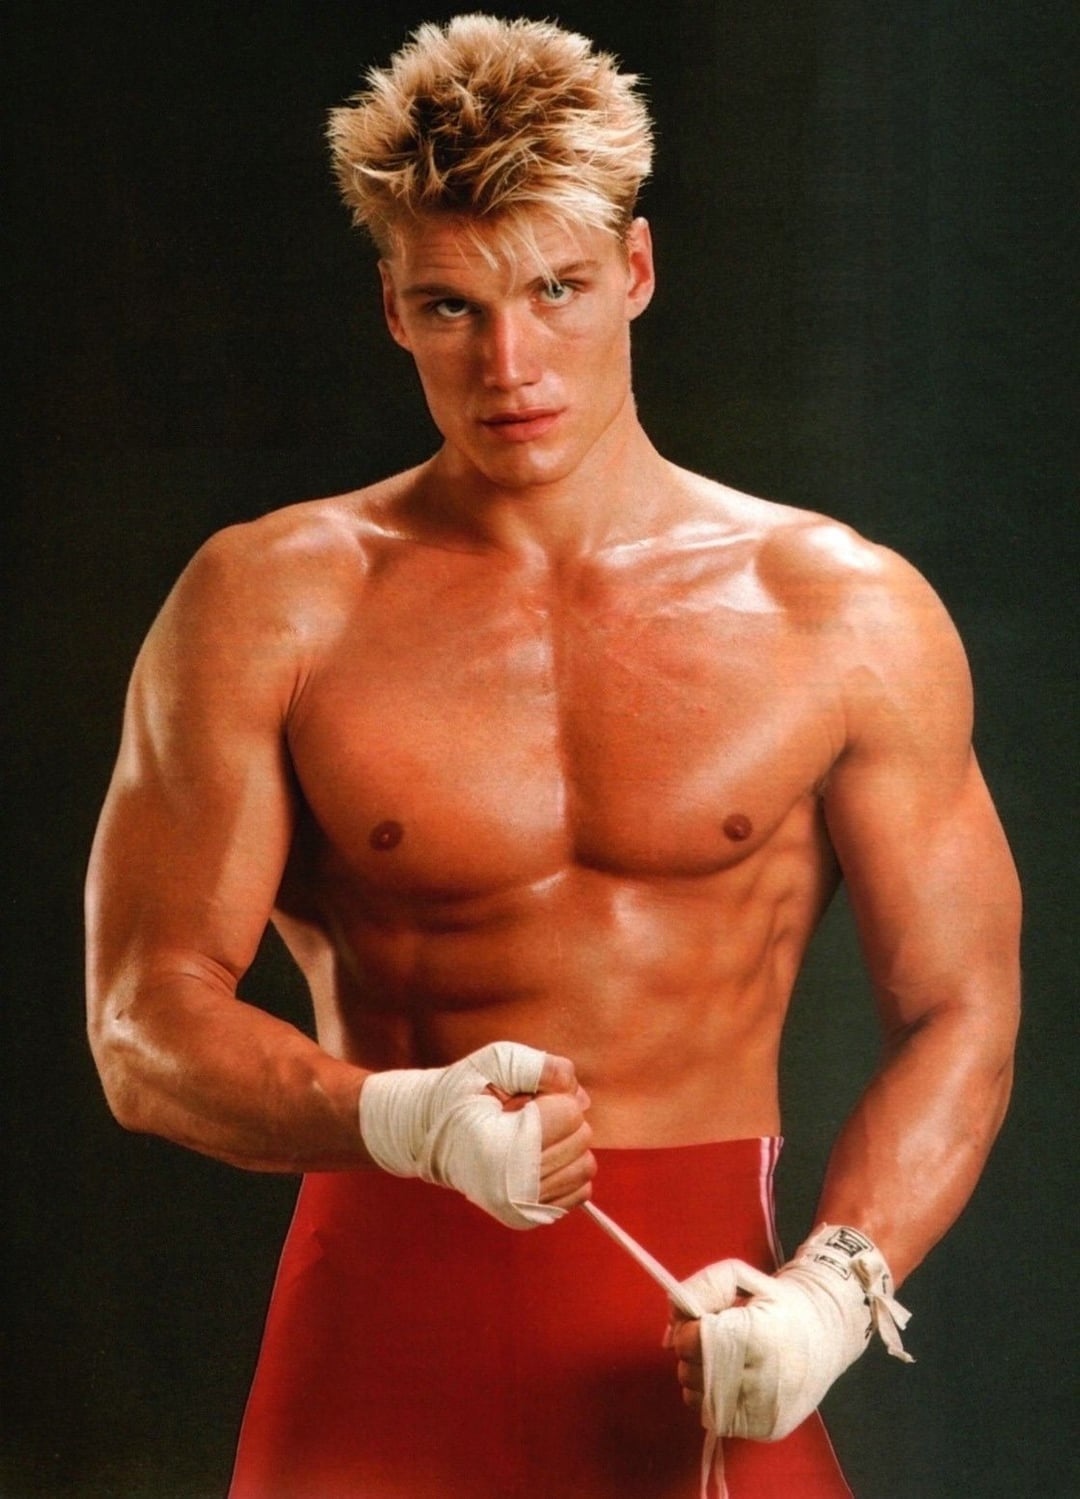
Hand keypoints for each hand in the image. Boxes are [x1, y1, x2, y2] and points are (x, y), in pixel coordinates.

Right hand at [359, 1042, 594, 1228]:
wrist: (425, 1136)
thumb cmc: (459, 1094)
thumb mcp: (494, 1062)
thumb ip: (542, 1066)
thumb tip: (580, 1098)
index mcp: (498, 1147)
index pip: (568, 1114)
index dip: (552, 1096)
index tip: (521, 1099)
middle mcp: (508, 1188)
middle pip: (580, 1140)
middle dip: (562, 1118)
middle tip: (524, 1115)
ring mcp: (518, 1208)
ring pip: (584, 1166)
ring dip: (566, 1143)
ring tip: (529, 1136)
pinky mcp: (526, 1218)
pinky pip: (580, 1191)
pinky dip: (567, 1168)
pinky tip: (537, 1157)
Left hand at [668, 1226, 911, 1440]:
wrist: (828, 1334)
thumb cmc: (778, 1301)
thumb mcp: (740, 1276)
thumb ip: (699, 1289)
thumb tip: (670, 1334)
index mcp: (755, 1335)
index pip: (692, 1342)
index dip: (687, 1330)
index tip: (700, 1322)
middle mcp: (761, 1378)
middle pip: (691, 1372)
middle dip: (692, 1354)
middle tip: (715, 1341)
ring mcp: (764, 1409)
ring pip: (699, 1399)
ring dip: (700, 1379)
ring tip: (726, 1361)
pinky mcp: (767, 1429)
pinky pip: (717, 1418)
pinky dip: (714, 1400)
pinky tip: (734, 1382)